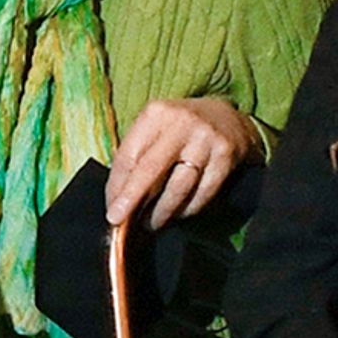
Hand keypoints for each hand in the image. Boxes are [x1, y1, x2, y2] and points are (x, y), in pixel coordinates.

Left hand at [102, 96, 258, 231]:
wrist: (227, 118)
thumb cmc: (180, 129)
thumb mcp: (155, 129)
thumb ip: (136, 157)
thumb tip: (118, 199)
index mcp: (157, 114)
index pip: (129, 155)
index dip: (117, 187)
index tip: (111, 209)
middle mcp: (182, 124)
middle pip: (150, 170)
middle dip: (132, 199)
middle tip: (119, 221)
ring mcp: (206, 141)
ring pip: (178, 187)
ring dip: (161, 212)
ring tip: (151, 223)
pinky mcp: (225, 158)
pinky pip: (202, 194)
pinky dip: (187, 209)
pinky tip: (177, 214)